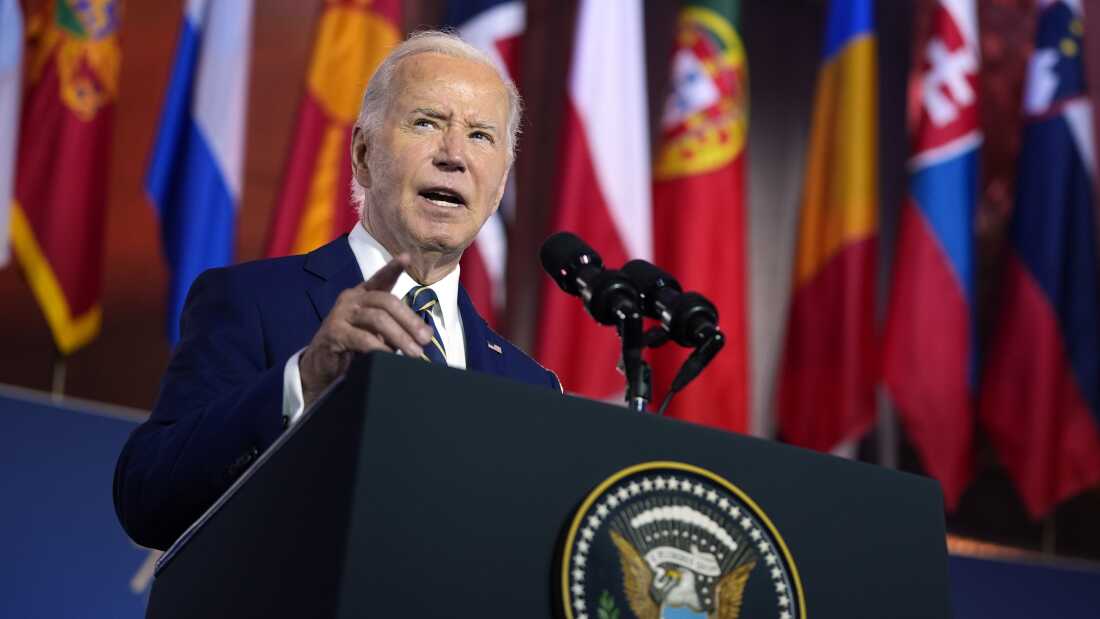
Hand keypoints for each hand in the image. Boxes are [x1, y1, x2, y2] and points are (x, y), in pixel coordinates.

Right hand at [299, 254, 433, 406]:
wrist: (322, 366)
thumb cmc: (353, 346)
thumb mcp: (376, 332)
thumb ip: (395, 326)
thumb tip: (425, 334)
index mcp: (362, 294)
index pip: (380, 278)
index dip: (393, 268)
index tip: (407, 257)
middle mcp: (351, 298)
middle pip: (386, 301)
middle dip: (410, 320)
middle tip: (425, 339)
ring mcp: (341, 313)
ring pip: (378, 319)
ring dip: (400, 336)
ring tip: (414, 352)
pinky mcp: (334, 332)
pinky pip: (363, 338)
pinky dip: (380, 348)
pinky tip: (390, 356)